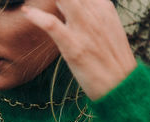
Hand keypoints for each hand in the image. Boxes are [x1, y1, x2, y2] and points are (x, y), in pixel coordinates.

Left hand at [21, 0, 136, 100]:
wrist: (122, 85)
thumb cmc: (112, 60)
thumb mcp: (106, 28)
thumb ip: (90, 15)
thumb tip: (72, 9)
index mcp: (102, 6)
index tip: (57, 2)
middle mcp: (94, 12)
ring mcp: (83, 29)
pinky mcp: (74, 46)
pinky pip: (51, 24)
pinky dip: (36, 16)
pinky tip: (27, 12)